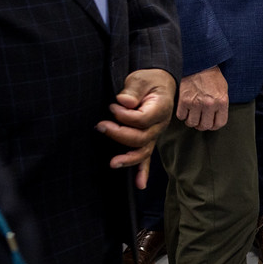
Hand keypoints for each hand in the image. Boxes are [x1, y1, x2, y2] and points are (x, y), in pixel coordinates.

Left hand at [99, 69, 175, 185]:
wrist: (160, 83)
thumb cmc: (148, 80)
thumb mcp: (140, 78)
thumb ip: (132, 90)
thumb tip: (123, 101)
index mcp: (161, 108)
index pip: (143, 119)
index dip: (126, 116)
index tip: (112, 106)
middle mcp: (160, 124)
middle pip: (142, 137)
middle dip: (120, 135)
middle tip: (101, 126)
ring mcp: (155, 134)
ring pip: (144, 151)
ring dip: (129, 159)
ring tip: (113, 163)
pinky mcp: (148, 139)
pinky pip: (146, 158)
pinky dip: (142, 171)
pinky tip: (139, 184)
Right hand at [176, 65, 229, 130]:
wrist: (200, 64)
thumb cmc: (212, 77)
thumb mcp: (223, 90)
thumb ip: (221, 106)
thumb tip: (216, 119)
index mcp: (222, 102)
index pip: (219, 124)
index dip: (214, 125)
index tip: (210, 122)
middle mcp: (209, 104)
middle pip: (204, 126)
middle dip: (202, 125)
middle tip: (199, 120)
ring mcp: (196, 103)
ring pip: (192, 123)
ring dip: (191, 121)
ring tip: (192, 114)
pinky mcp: (184, 100)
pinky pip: (181, 116)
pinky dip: (182, 114)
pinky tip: (185, 109)